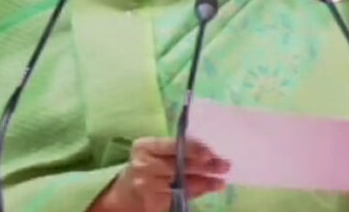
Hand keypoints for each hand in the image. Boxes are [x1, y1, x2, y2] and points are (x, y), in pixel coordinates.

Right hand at [92, 137, 228, 211]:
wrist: (123, 194)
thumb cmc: (145, 168)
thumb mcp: (155, 154)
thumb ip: (176, 151)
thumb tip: (209, 152)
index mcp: (144, 147)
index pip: (171, 145)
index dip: (192, 149)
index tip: (210, 153)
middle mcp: (144, 165)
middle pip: (179, 164)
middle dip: (204, 165)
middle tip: (225, 165)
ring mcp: (148, 185)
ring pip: (182, 182)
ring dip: (205, 181)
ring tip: (221, 180)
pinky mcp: (153, 203)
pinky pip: (180, 196)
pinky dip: (197, 192)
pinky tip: (209, 188)